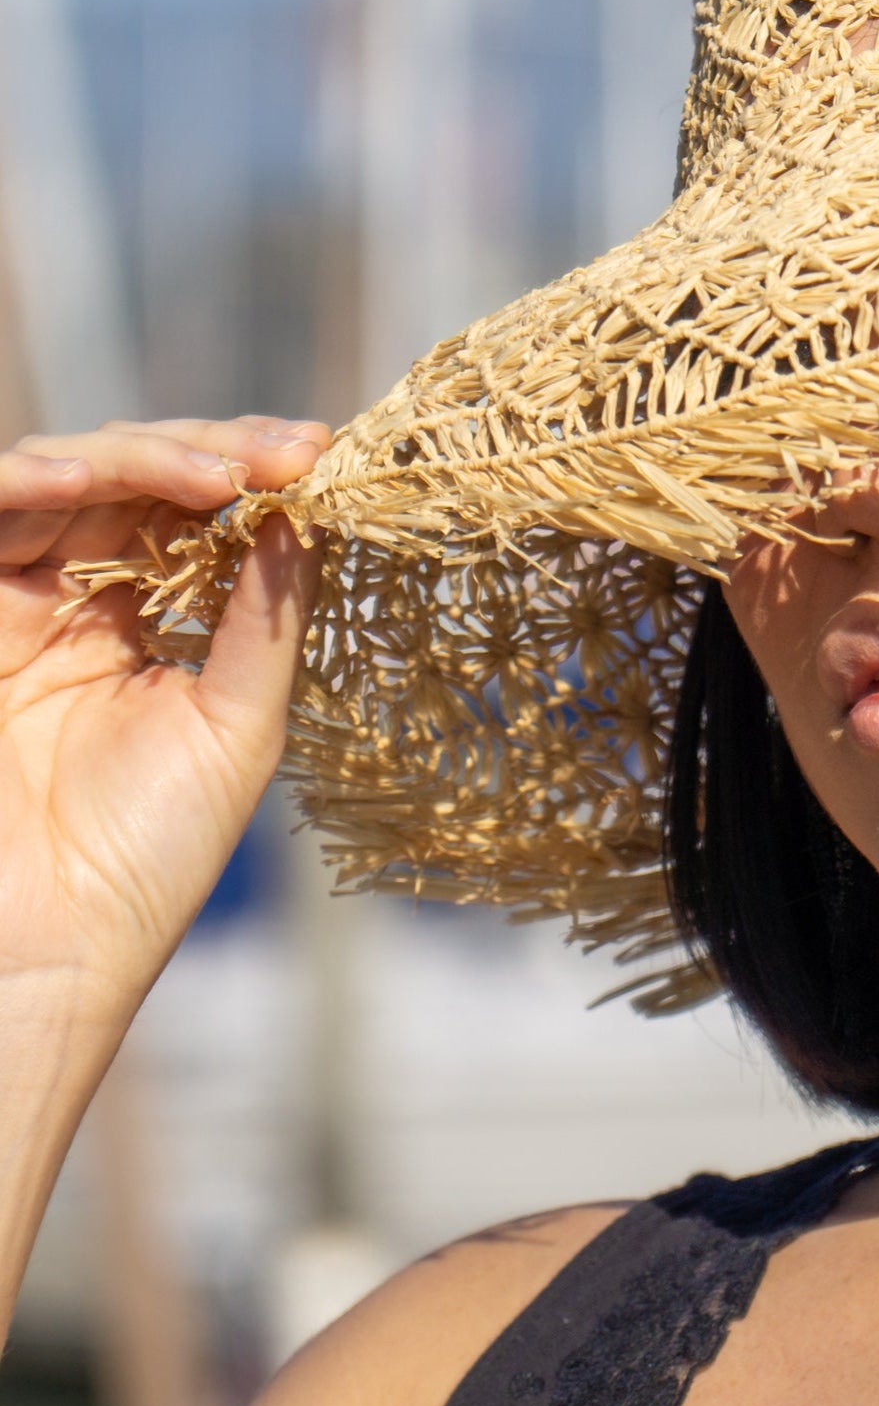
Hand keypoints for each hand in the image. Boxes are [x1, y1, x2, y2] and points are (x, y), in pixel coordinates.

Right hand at [0, 418, 324, 1024]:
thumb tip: (305, 508)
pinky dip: (34, 478)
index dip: (254, 472)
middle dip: (215, 453)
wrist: (40, 952)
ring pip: (66, 476)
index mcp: (144, 626)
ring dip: (140, 456)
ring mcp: (9, 602)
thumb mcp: (235, 725)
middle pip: (136, 476)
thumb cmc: (144, 858)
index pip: (196, 513)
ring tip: (215, 472)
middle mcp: (73, 602)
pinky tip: (88, 479)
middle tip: (286, 455)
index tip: (319, 453)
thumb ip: (263, 616)